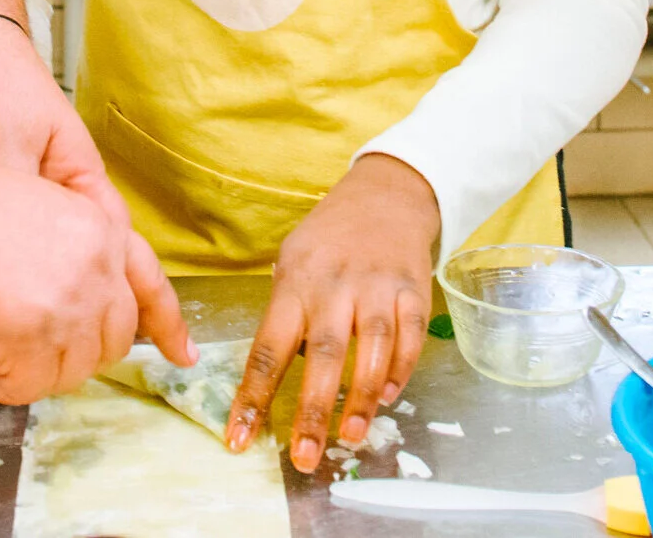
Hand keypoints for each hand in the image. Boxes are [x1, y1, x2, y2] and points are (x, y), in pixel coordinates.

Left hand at [0, 15, 193, 367]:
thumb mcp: (5, 141)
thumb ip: (18, 192)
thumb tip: (23, 251)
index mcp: (85, 187)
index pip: (126, 259)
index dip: (152, 307)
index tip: (180, 348)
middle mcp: (74, 201)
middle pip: (118, 270)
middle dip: (142, 315)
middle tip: (170, 357)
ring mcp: (49, 205)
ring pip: (86, 270)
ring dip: (103, 309)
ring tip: (120, 352)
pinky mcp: (17, 209)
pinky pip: (44, 263)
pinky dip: (50, 296)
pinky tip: (42, 321)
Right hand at [0, 150, 146, 403]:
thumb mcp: (37, 211)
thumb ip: (69, 254)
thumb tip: (67, 304)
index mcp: (100, 230)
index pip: (149, 284)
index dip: (166, 324)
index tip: (182, 353)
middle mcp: (98, 267)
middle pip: (112, 340)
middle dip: (75, 351)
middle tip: (28, 341)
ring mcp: (72, 305)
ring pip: (72, 370)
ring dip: (29, 366)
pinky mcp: (38, 338)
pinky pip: (28, 389)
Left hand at [225, 154, 437, 471]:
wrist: (385, 194)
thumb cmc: (329, 239)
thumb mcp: (293, 262)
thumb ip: (285, 314)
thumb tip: (266, 378)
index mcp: (295, 283)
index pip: (268, 347)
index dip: (253, 396)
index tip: (240, 439)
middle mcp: (335, 286)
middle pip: (323, 352)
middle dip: (313, 409)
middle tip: (304, 458)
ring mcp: (377, 287)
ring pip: (372, 347)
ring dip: (361, 397)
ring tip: (350, 437)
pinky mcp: (413, 289)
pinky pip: (410, 336)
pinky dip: (402, 370)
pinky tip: (389, 397)